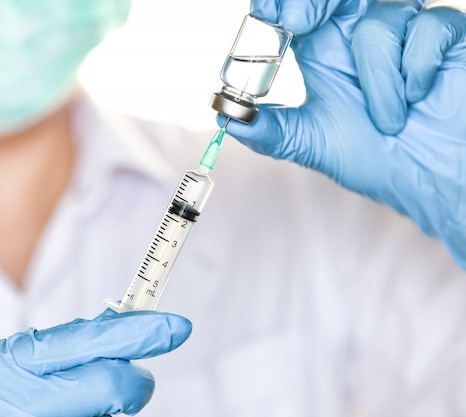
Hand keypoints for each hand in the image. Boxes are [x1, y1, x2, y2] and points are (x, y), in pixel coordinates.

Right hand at [0, 310, 191, 416]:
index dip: (139, 333)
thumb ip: (62, 343)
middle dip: (130, 378)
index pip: (92, 345)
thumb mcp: (10, 356)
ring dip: (111, 400)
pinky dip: (103, 414)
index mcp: (12, 365)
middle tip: (125, 372)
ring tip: (73, 398)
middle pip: (114, 385)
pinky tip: (74, 410)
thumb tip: (122, 325)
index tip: (177, 326)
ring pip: (114, 410)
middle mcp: (29, 405)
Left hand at [222, 0, 465, 267]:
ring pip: (379, 17)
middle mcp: (360, 36)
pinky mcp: (445, 38)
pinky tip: (416, 97)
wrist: (429, 181)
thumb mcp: (311, 144)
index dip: (281, 4)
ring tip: (387, 120)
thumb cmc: (377, 158)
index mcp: (325, 52)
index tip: (265, 12)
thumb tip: (225, 117)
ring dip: (376, 75)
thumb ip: (269, 130)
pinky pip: (429, 26)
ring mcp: (404, 33)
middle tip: (299, 22)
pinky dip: (415, 67)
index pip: (297, 8)